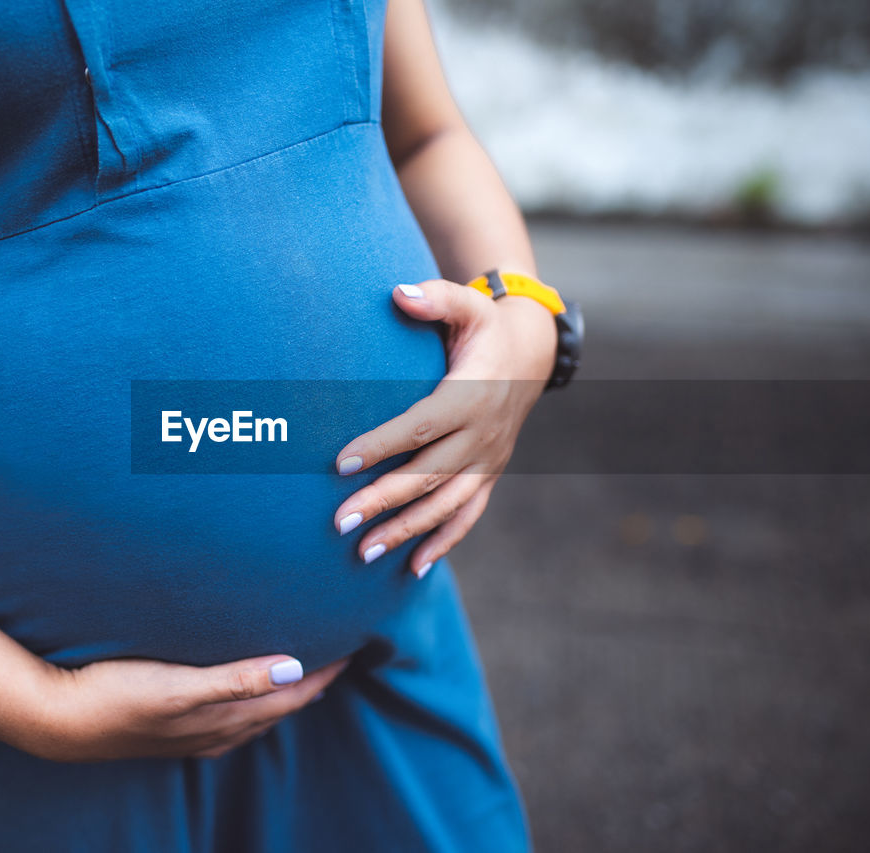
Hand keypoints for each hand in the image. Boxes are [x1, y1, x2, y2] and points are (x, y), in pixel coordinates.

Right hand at [29, 653, 349, 761]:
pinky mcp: (173, 730)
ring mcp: (194, 735)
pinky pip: (230, 717)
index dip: (326, 672)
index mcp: (224, 718)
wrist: (58, 720)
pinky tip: (242, 692)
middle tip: (337, 651)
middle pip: (281, 706)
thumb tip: (294, 669)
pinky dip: (251, 700)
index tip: (353, 643)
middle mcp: (217, 732)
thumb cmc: (117, 695)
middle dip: (313, 681)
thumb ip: (236, 679)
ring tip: (301, 665)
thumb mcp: (179, 685)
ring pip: (257, 714)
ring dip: (282, 691)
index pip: (293, 694)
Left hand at [332, 278, 556, 575]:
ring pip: (445, 504)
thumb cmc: (484, 328)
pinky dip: (443, 542)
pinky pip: (468, 515)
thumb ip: (436, 298)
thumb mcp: (469, 304)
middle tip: (339, 522)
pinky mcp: (489, 474)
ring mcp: (488, 460)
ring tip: (364, 553)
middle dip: (383, 501)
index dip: (382, 444)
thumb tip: (399, 293)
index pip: (421, 426)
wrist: (530, 354)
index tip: (340, 464)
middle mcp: (483, 435)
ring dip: (406, 531)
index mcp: (471, 395)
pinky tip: (413, 568)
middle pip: (428, 475)